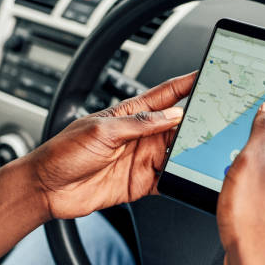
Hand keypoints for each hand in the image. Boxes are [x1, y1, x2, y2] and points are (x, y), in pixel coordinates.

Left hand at [26, 72, 195, 219]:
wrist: (46, 189)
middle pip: (178, 126)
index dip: (186, 84)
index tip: (207, 75)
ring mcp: (142, 159)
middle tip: (217, 121)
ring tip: (206, 152)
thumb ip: (138, 124)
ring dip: (190, 153)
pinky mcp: (142, 182)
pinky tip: (188, 178)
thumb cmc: (63, 153)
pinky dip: (180, 180)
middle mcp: (140, 135)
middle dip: (198, 122)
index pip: (165, 95)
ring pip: (177, 153)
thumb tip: (173, 115)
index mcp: (130, 114)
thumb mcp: (101, 131)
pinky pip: (168, 180)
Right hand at [217, 102, 264, 264]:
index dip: (256, 113)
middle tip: (229, 146)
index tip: (239, 114)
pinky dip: (244, 180)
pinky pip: (257, 182)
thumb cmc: (251, 216)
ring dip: (243, 162)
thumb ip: (262, 131)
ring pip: (261, 163)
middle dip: (247, 140)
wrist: (253, 259)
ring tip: (229, 170)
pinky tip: (233, 188)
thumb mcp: (251, 161)